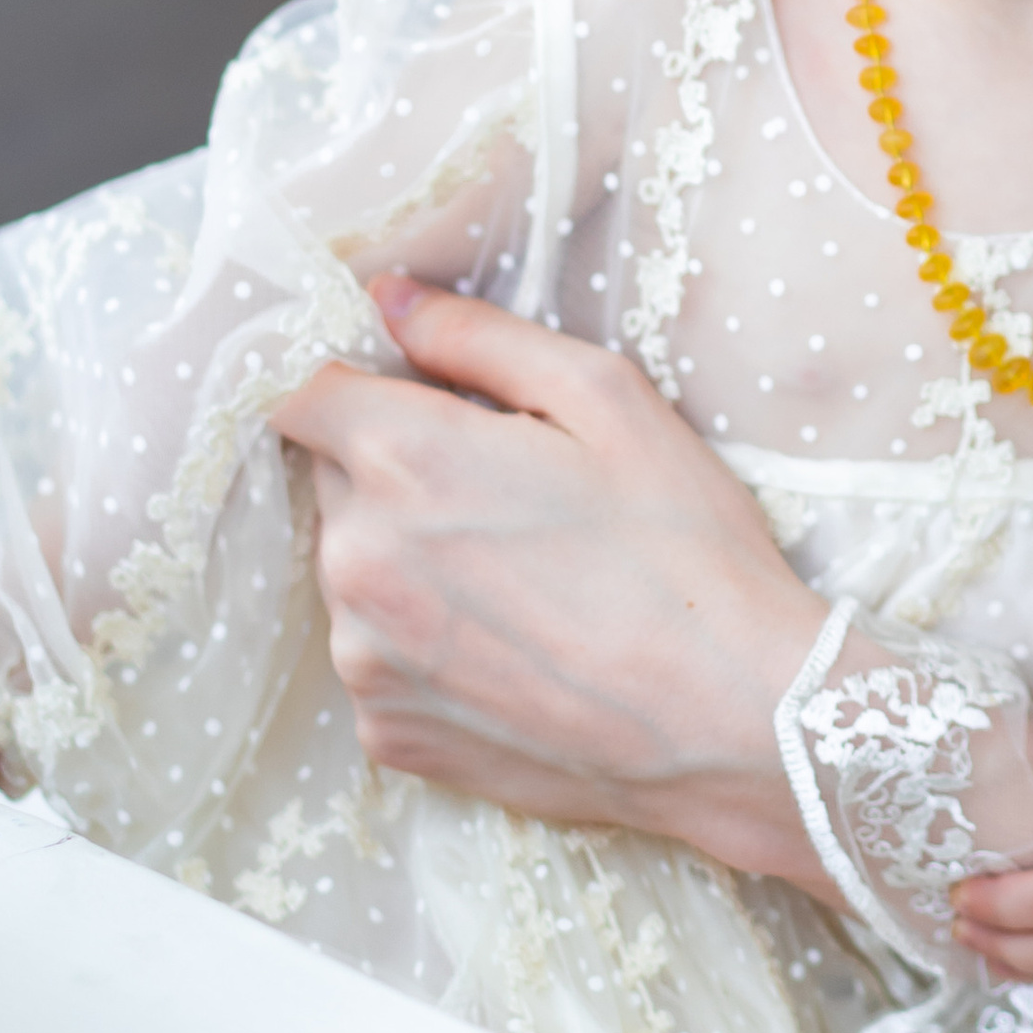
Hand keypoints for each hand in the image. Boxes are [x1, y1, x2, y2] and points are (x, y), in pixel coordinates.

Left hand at [274, 280, 834, 889]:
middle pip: (336, 485)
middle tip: (517, 499)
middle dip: (403, 476)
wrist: (731, 716)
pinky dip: (432, 645)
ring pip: (359, 575)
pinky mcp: (388, 733)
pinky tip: (522, 647)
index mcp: (402, 460)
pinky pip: (384, 658)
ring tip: (530, 583)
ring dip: (415, 563)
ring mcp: (365, 658)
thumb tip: (389, 299)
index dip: (362, 391)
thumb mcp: (607, 399)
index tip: (424, 406)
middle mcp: (355, 561)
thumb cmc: (685, 548)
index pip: (301, 396)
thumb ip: (479, 336)